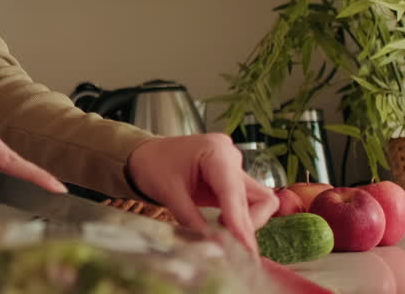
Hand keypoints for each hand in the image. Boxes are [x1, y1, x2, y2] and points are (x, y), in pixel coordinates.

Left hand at [126, 133, 278, 253]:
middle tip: (236, 253)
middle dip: (245, 227)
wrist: (145, 155)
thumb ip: (192, 220)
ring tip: (225, 235)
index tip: (244, 247)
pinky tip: (225, 227)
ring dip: (247, 222)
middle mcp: (231, 156)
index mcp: (214, 151)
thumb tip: (215, 246)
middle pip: (255, 197)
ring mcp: (234, 167)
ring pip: (259, 200)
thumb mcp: (169, 193)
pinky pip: (249, 201)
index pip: (233, 190)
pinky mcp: (233, 179)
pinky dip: (241, 217)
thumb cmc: (153, 166)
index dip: (240, 221)